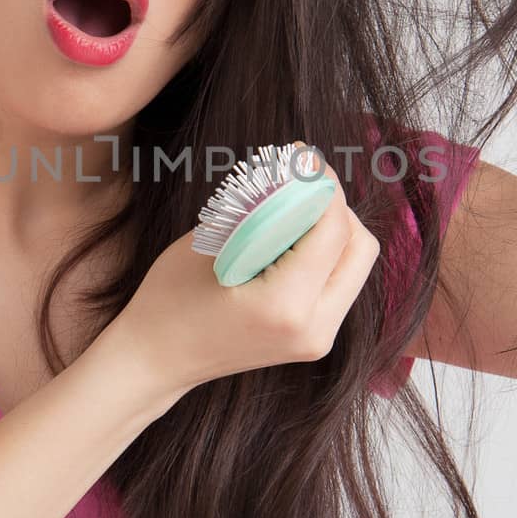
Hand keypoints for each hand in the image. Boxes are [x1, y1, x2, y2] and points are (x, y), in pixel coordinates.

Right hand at [111, 159, 381, 393]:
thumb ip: (262, 209)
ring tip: (294, 208)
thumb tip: (297, 172)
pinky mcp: (314, 338)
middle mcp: (314, 328)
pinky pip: (339, 282)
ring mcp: (318, 338)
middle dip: (336, 207)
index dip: (323, 185)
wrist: (156, 361)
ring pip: (355, 265)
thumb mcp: (212, 242)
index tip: (304, 156)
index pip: (333, 230)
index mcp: (285, 305)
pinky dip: (324, 252)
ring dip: (333, 229)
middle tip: (302, 183)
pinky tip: (291, 238)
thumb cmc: (169, 299)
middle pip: (360, 248)